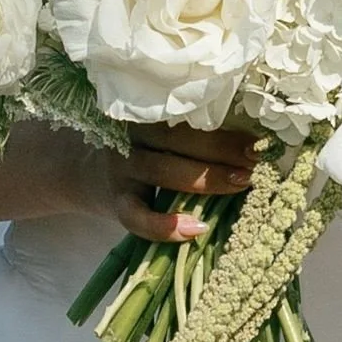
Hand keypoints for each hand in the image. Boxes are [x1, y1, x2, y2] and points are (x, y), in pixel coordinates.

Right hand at [88, 123, 259, 242]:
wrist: (80, 171)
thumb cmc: (142, 152)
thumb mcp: (161, 135)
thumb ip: (194, 135)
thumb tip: (255, 145)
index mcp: (150, 113)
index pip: (189, 114)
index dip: (226, 128)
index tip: (260, 141)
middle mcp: (133, 135)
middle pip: (178, 138)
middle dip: (222, 149)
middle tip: (257, 162)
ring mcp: (122, 168)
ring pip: (163, 170)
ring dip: (206, 179)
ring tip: (240, 185)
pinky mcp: (116, 202)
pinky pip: (137, 216)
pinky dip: (165, 225)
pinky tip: (196, 229)